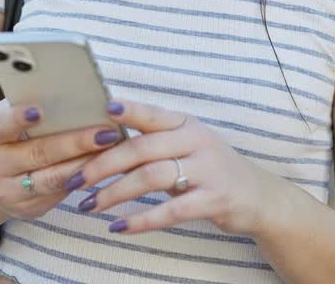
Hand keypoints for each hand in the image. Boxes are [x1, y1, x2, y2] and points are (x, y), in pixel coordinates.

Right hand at [0, 100, 123, 220]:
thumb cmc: (10, 136)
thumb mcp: (7, 119)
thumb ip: (28, 105)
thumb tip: (71, 89)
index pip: (0, 126)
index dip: (18, 119)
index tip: (40, 111)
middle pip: (38, 153)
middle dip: (75, 142)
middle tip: (106, 132)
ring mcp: (7, 192)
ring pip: (52, 179)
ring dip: (85, 163)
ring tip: (111, 149)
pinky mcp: (26, 209)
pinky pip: (59, 195)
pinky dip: (83, 179)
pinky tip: (103, 166)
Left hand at [66, 100, 290, 236]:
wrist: (259, 196)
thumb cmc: (211, 169)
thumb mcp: (188, 145)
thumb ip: (154, 142)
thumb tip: (105, 141)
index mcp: (186, 123)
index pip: (152, 114)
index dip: (130, 110)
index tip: (103, 108)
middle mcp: (196, 141)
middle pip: (142, 148)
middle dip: (103, 164)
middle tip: (74, 179)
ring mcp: (207, 170)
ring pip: (151, 177)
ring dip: (115, 192)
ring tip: (89, 205)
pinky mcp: (213, 200)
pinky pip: (171, 210)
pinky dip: (141, 219)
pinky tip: (119, 227)